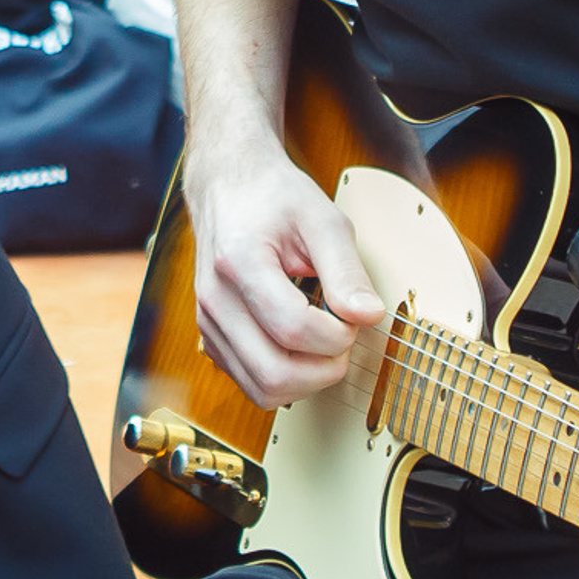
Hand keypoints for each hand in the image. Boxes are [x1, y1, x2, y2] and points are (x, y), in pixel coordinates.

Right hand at [188, 140, 384, 406]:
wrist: (228, 187)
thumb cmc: (274, 198)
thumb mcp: (322, 220)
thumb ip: (347, 270)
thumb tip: (370, 316)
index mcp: (239, 263)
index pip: (293, 329)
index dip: (338, 334)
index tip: (354, 315)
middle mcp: (215, 299)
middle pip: (274, 374)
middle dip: (325, 369)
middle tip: (344, 338)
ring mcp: (208, 323)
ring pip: (262, 390)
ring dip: (306, 381)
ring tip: (325, 344)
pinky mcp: (211, 338)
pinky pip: (252, 383)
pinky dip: (285, 377)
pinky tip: (301, 346)